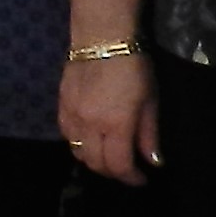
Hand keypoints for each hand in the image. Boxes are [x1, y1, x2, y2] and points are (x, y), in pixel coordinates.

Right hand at [57, 53, 156, 185]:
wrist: (102, 37)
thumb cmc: (134, 67)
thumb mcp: (150, 100)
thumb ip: (149, 134)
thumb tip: (153, 161)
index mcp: (116, 124)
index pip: (119, 165)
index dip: (131, 178)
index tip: (141, 179)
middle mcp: (90, 125)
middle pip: (96, 164)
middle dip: (113, 172)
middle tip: (126, 168)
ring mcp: (72, 116)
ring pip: (77, 152)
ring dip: (94, 160)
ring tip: (108, 155)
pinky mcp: (61, 105)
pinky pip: (66, 135)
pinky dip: (78, 144)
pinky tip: (89, 138)